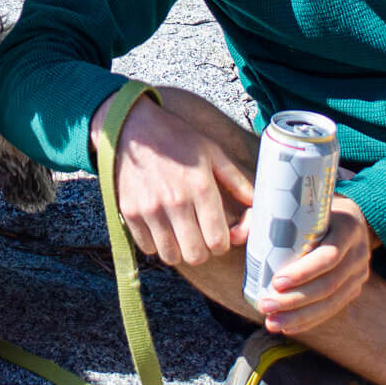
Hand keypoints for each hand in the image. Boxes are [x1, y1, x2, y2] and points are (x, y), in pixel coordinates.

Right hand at [107, 91, 255, 266]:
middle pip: (196, 255)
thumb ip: (236, 180)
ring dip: (179, 250)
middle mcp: (176, 201)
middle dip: (203, 250)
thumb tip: (255, 203)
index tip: (219, 235)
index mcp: (201, 187)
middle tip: (200, 236)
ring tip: (180, 233)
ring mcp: (150, 209)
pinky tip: (161, 227)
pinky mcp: (130, 212)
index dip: (223, 244)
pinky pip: (148, 248)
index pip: (218, 241)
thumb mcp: (212, 152)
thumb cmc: (177, 138)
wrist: (133, 127)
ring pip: (171, 256)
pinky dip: (156, 244)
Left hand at [250, 195, 373, 335]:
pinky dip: (309, 320)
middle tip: (265, 305)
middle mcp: (358, 252)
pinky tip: (287, 326)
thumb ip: (264, 217)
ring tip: (271, 322)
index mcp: (347, 227)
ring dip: (299, 316)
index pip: (329, 255)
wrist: (347, 219)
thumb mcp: (295, 205)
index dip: (304, 272)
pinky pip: (333, 309)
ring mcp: (359, 273)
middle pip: (329, 284)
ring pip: (331, 302)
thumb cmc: (312, 211)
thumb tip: (237, 236)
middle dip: (295, 299)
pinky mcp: (354, 289)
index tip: (276, 282)